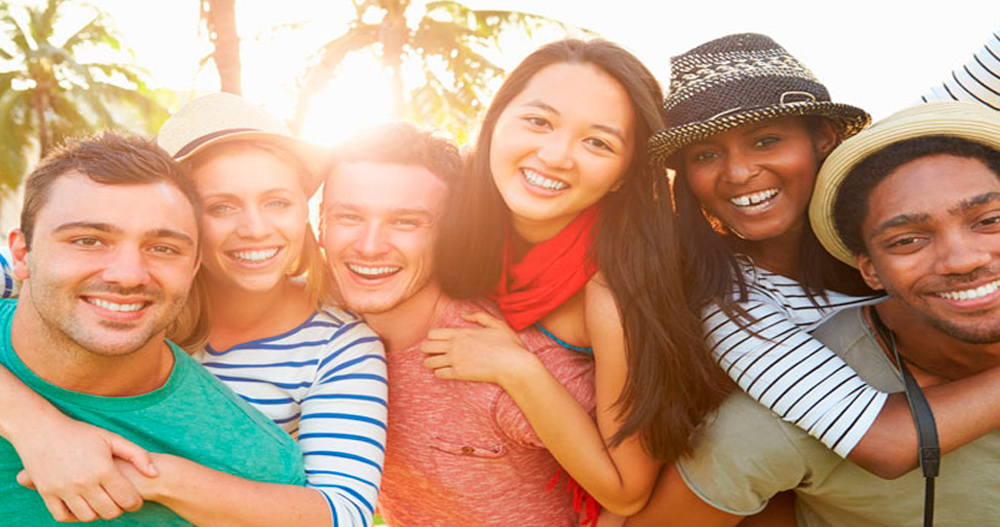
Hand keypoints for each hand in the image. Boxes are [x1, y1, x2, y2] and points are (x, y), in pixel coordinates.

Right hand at [13, 419, 156, 521]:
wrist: (42, 431)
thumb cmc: (80, 433)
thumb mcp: (113, 439)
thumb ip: (137, 455)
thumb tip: (155, 473)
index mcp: (103, 469)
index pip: (127, 499)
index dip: (135, 503)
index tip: (135, 500)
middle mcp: (84, 483)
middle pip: (110, 511)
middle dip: (119, 509)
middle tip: (119, 502)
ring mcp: (64, 490)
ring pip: (88, 517)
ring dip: (98, 513)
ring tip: (102, 503)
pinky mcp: (47, 493)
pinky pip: (63, 516)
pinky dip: (74, 516)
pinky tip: (82, 506)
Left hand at [421, 311, 537, 385]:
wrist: (514, 365)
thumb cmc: (508, 345)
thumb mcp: (497, 324)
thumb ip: (479, 317)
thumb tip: (464, 315)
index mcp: (462, 333)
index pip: (433, 334)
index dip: (432, 338)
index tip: (438, 342)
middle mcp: (455, 346)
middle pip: (426, 347)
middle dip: (427, 350)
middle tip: (434, 354)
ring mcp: (456, 360)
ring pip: (429, 362)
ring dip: (431, 363)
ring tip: (438, 364)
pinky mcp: (460, 374)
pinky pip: (439, 374)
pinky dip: (439, 373)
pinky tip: (446, 372)